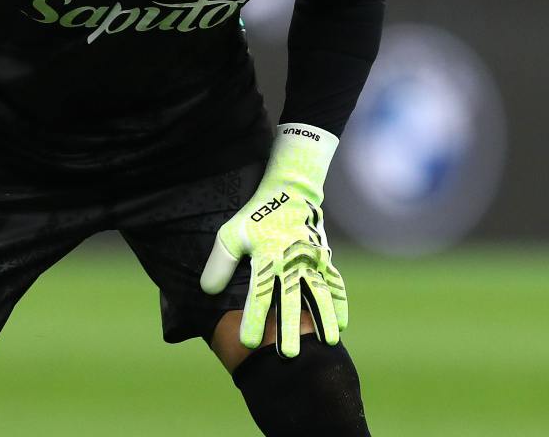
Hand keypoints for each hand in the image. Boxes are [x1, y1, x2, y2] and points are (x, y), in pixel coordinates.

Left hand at [200, 124, 347, 356]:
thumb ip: (219, 262)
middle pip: (291, 299)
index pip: (258, 292)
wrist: (291, 191)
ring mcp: (312, 259)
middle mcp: (291, 259)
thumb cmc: (256, 214)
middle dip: (289, 329)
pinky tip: (340, 326)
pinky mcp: (324, 258)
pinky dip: (339, 305)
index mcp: (266, 255)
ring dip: (323, 320)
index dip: (252, 317)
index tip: (246, 342)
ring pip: (320, 295)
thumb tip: (207, 291)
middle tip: (288, 356)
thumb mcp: (230, 233)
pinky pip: (335, 284)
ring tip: (327, 343)